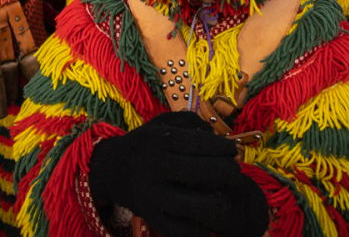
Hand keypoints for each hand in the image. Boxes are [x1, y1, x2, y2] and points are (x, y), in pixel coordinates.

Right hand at [89, 111, 266, 236]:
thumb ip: (190, 122)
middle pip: (200, 171)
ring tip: (225, 197)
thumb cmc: (148, 145)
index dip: (221, 147)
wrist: (113, 170)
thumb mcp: (161, 124)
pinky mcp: (150, 217)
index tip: (234, 150)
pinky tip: (211, 222)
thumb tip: (216, 134)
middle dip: (226, 171)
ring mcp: (150, 195)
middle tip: (235, 172)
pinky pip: (182, 230)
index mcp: (156, 140)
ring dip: (219, 202)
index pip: (198, 143)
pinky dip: (202, 230)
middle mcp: (151, 166)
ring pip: (195, 205)